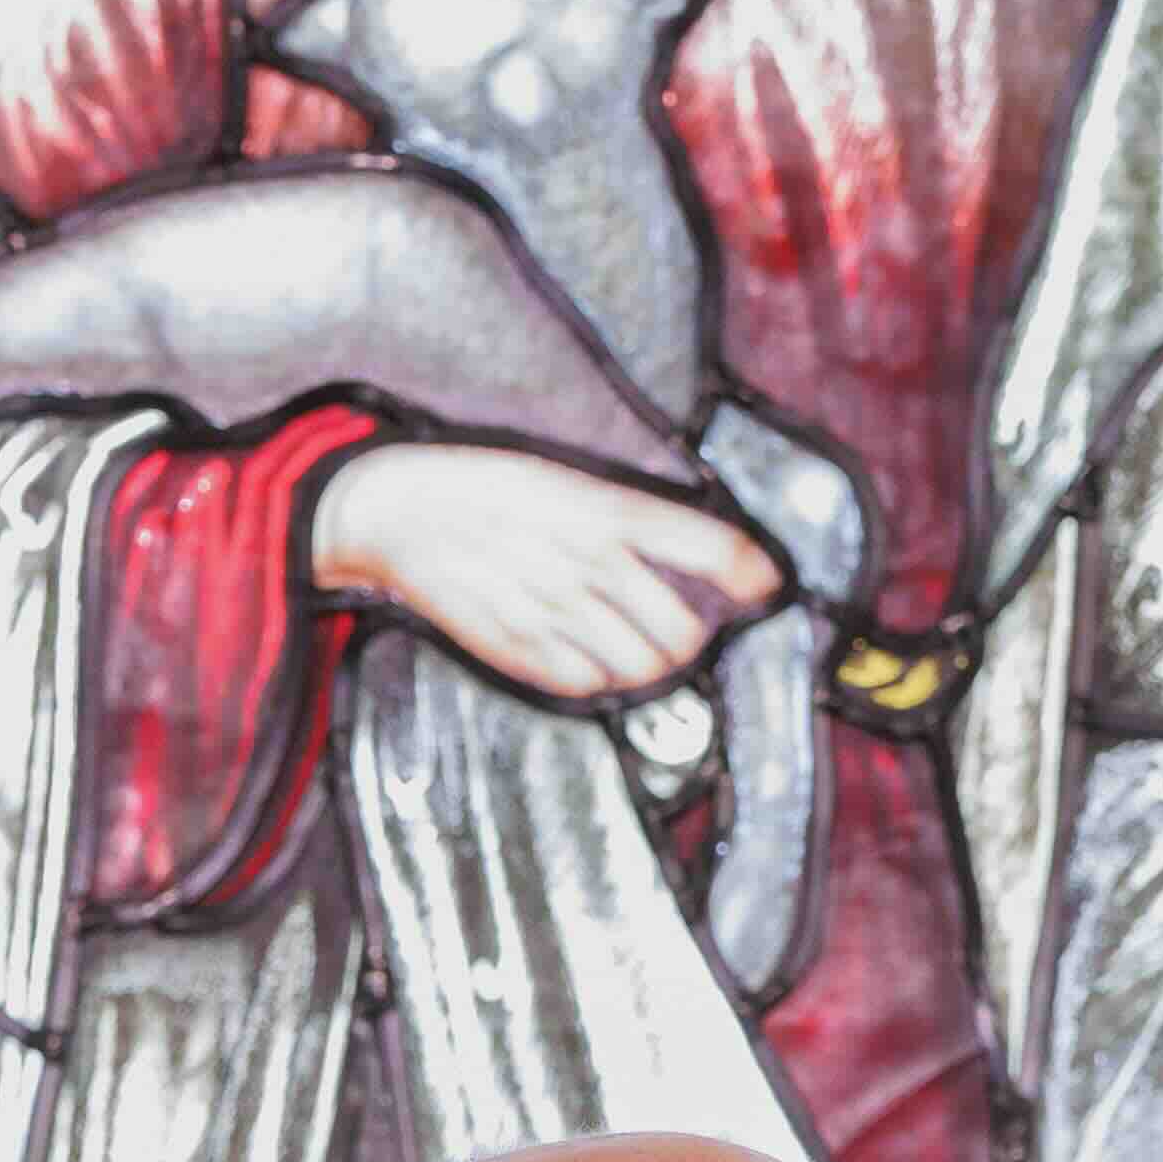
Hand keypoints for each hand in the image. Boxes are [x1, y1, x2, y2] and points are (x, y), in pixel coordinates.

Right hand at [308, 438, 783, 705]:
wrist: (398, 509)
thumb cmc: (480, 487)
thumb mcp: (562, 478)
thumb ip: (625, 516)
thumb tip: (685, 550)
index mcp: (603, 512)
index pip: (704, 547)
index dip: (748, 573)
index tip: (765, 585)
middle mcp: (587, 565)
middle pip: (682, 630)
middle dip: (692, 635)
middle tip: (683, 628)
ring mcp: (553, 612)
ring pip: (640, 667)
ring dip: (650, 663)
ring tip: (637, 647)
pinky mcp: (518, 648)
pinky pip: (585, 683)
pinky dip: (596, 676)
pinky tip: (586, 654)